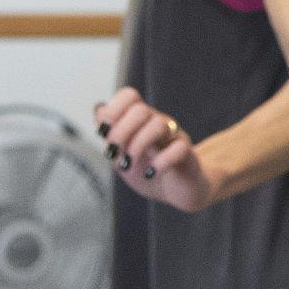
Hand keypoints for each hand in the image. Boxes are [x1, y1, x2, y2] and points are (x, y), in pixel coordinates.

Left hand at [95, 89, 213, 212]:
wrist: (174, 193)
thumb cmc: (146, 170)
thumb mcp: (121, 154)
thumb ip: (110, 134)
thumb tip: (99, 109)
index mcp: (141, 120)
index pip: (129, 95)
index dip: (113, 109)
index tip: (103, 133)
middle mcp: (159, 122)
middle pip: (140, 110)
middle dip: (121, 132)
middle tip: (114, 154)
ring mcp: (175, 137)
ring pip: (158, 125)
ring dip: (137, 147)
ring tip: (130, 165)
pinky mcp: (189, 155)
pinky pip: (178, 149)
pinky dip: (161, 162)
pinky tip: (151, 173)